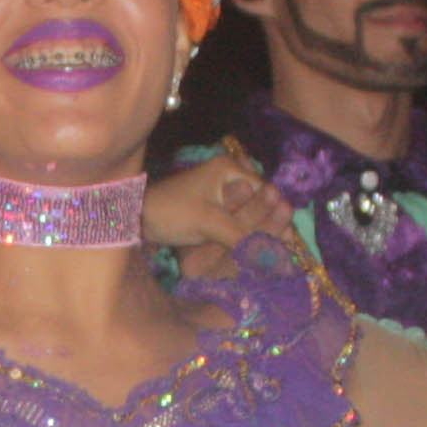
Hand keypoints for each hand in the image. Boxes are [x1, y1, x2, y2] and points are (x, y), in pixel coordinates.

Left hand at [141, 153, 279, 258]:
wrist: (135, 217)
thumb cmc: (170, 212)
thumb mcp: (209, 223)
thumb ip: (242, 237)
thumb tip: (274, 256)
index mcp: (230, 169)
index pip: (266, 194)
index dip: (279, 218)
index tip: (292, 244)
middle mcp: (229, 175)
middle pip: (260, 203)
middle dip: (272, 225)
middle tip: (289, 251)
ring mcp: (220, 191)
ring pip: (249, 214)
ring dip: (259, 232)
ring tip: (277, 255)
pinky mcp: (212, 207)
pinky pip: (236, 220)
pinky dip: (244, 235)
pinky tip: (254, 252)